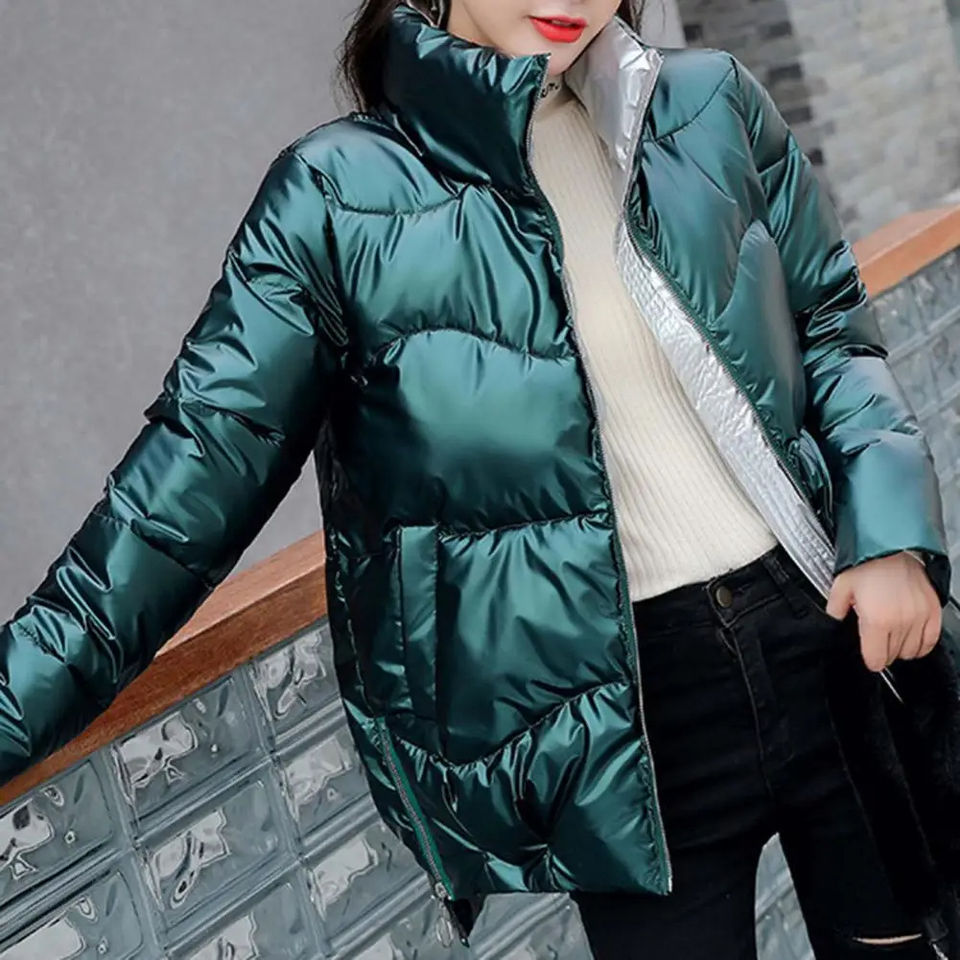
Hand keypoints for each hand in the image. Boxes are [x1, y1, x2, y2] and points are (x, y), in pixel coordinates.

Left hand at [826, 552, 941, 671]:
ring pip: (912, 652)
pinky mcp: (933, 611)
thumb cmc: (867, 564)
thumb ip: (835, 610)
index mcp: (877, 620)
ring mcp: (920, 617)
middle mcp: (901, 622)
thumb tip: (835, 622)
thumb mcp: (840, 586)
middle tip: (876, 637)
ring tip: (891, 634)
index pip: (876, 660)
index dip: (869, 659)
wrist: (892, 546)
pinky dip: (921, 644)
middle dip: (882, 651)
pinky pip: (931, 641)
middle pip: (893, 656)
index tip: (868, 654)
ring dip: (901, 648)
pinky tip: (911, 637)